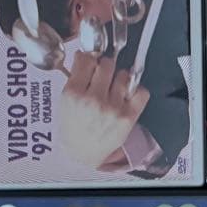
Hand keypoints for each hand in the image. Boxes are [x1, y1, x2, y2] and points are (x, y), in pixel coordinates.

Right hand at [58, 52, 149, 167]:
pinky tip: (128, 96)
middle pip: (107, 64)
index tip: (92, 63)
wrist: (83, 152)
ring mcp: (112, 108)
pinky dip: (137, 90)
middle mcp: (94, 99)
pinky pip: (141, 92)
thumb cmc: (74, 127)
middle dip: (105, 67)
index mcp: (73, 93)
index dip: (91, 59)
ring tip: (114, 89)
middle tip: (104, 76)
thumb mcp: (64, 101)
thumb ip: (75, 77)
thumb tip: (84, 54)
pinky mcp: (128, 117)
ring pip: (124, 75)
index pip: (87, 60)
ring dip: (120, 79)